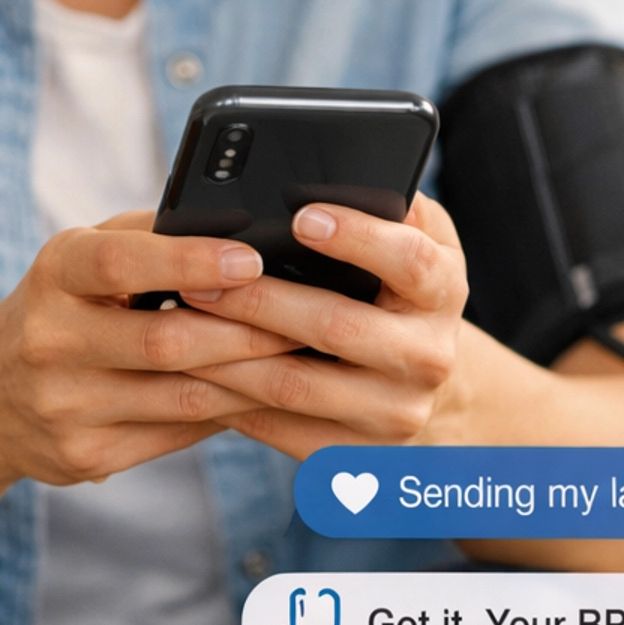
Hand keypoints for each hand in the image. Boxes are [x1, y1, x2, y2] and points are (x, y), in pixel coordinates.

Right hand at [0, 213, 298, 486]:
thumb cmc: (61, 306)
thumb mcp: (81, 257)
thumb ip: (149, 238)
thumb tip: (241, 228)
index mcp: (54, 274)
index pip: (121, 262)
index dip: (189, 260)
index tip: (252, 258)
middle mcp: (49, 341)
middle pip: (166, 342)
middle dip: (248, 331)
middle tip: (310, 319)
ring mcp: (64, 407)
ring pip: (182, 397)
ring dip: (252, 379)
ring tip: (302, 360)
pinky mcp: (84, 457)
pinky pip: (177, 434)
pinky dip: (227, 414)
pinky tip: (262, 398)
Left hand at [175, 193, 469, 458]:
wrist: (425, 385)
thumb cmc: (400, 290)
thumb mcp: (414, 239)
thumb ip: (388, 204)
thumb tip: (338, 168)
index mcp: (444, 292)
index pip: (411, 261)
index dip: (360, 238)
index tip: (303, 216)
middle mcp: (428, 357)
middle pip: (338, 327)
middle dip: (260, 299)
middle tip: (199, 276)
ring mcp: (393, 414)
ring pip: (297, 386)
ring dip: (228, 354)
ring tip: (180, 321)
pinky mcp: (354, 455)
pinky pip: (281, 428)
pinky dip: (230, 399)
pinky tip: (192, 370)